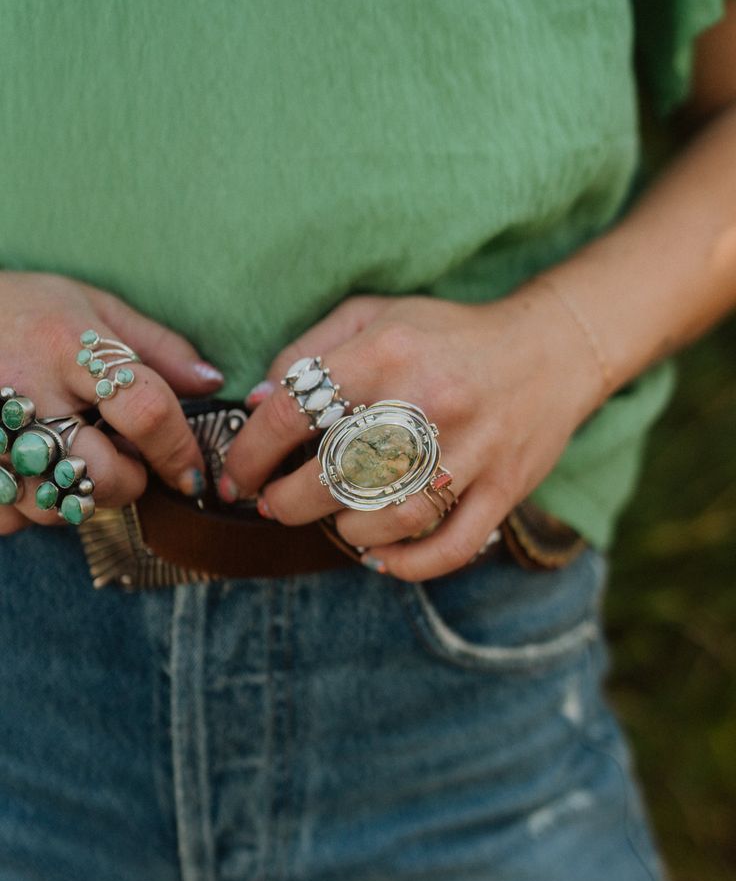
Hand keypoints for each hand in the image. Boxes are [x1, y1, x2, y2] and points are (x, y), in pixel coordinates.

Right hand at [0, 271, 223, 535]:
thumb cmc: (18, 308)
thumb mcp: (89, 305)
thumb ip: (155, 345)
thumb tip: (212, 383)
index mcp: (67, 346)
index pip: (146, 410)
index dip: (178, 449)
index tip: (189, 471)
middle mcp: (26, 391)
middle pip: (103, 474)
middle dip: (128, 483)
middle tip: (122, 464)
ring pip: (55, 506)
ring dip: (77, 498)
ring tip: (68, 460)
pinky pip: (10, 518)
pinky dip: (27, 509)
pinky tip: (28, 473)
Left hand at [218, 290, 599, 579]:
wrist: (552, 348)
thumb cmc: (448, 335)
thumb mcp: (374, 315)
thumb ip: (308, 351)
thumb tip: (256, 404)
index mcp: (385, 353)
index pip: (293, 413)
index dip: (249, 453)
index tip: (237, 475)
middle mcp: (426, 402)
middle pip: (333, 476)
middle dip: (287, 502)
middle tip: (276, 504)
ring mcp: (470, 451)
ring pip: (389, 520)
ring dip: (347, 531)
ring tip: (335, 521)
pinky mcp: (502, 488)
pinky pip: (451, 547)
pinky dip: (408, 565)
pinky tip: (380, 558)